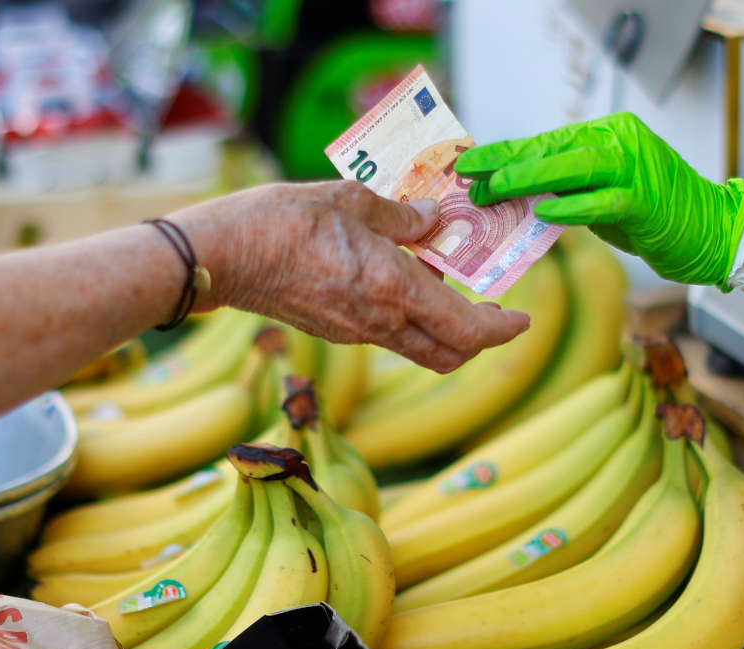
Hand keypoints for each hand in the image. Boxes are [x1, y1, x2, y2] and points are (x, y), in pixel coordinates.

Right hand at [169, 181, 529, 372]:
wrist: (221, 256)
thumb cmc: (281, 220)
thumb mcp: (350, 200)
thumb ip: (401, 215)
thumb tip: (434, 219)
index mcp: (394, 289)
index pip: (468, 330)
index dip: (503, 329)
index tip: (522, 318)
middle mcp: (381, 322)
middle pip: (451, 353)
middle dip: (481, 337)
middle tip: (495, 309)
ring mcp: (357, 333)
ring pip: (421, 348)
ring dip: (446, 328)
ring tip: (448, 284)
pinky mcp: (335, 331)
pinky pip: (390, 335)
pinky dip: (412, 318)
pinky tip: (404, 280)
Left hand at [454, 112, 743, 289]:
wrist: (717, 230)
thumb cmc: (657, 216)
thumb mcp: (606, 194)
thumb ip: (569, 189)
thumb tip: (516, 197)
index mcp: (608, 134)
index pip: (546, 141)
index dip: (505, 152)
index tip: (468, 162)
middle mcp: (620, 141)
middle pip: (552, 148)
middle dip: (506, 162)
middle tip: (468, 174)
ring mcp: (635, 167)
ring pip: (573, 167)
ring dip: (530, 178)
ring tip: (495, 188)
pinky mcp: (646, 199)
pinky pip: (601, 201)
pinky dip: (571, 207)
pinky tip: (543, 214)